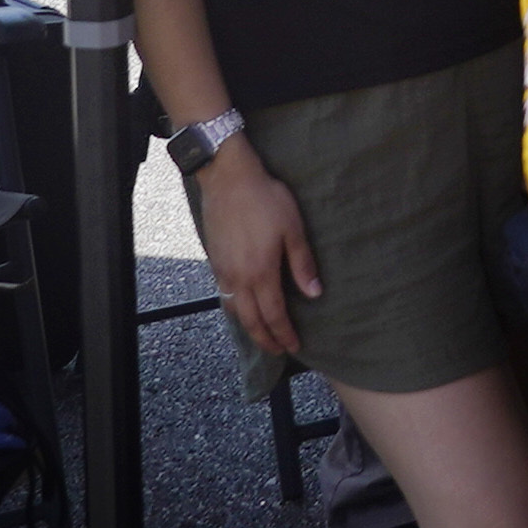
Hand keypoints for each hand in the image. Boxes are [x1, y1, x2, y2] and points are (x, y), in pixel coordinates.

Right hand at [194, 151, 318, 354]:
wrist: (227, 177)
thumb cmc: (265, 199)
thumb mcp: (293, 228)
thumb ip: (302, 264)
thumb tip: (314, 294)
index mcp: (260, 273)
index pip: (273, 315)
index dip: (284, 334)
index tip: (294, 346)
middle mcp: (238, 278)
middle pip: (251, 320)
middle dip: (266, 339)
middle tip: (278, 350)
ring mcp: (222, 270)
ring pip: (234, 310)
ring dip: (249, 327)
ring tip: (262, 333)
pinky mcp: (214, 260)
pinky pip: (223, 295)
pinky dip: (235, 309)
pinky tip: (243, 306)